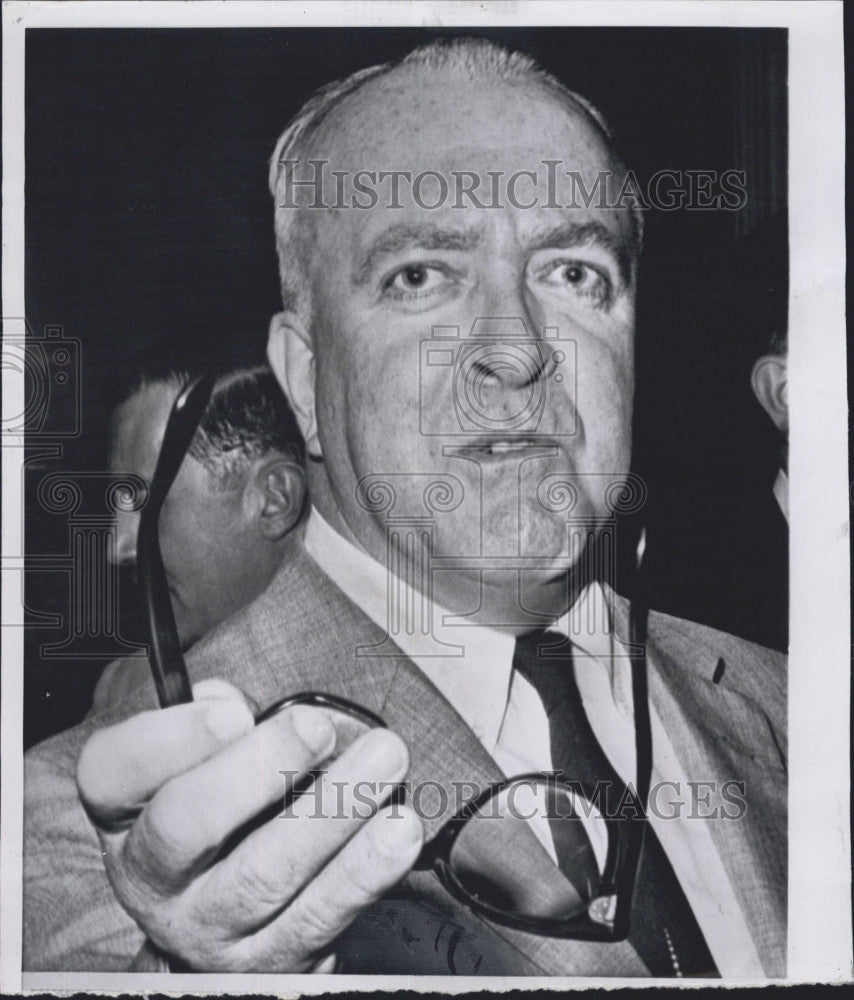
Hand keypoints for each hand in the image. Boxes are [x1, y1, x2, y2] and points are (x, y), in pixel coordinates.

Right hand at [76, 679, 423, 970]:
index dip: (170, 738)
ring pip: (263, 876)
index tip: (234, 712)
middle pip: (183, 827)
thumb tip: (232, 704)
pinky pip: (317, 919)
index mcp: (125, 811)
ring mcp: (207, 929)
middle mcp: (152, 877)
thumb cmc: (222, 810)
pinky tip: (398, 829)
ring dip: (333, 812)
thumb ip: (213, 720)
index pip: (113, 771)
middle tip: (319, 728)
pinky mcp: (265, 964)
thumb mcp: (199, 762)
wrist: (226, 922)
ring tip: (384, 760)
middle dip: (258, 769)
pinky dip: (363, 872)